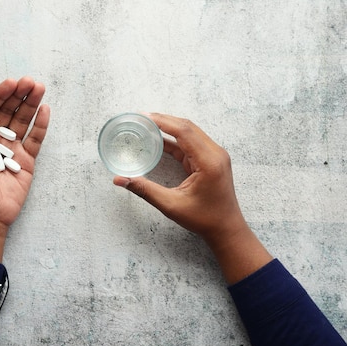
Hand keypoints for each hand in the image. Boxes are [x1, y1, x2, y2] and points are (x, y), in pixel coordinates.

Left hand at [0, 77, 49, 260]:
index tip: (10, 82)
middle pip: (7, 111)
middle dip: (18, 95)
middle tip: (30, 81)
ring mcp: (11, 149)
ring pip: (22, 121)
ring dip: (31, 104)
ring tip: (40, 88)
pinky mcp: (26, 160)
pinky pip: (35, 139)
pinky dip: (41, 125)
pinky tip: (45, 111)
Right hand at [113, 113, 270, 283]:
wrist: (226, 229)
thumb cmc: (204, 219)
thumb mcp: (171, 205)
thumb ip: (145, 190)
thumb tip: (120, 180)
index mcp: (209, 162)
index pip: (184, 131)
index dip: (163, 121)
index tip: (144, 116)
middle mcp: (215, 154)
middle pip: (187, 127)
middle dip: (164, 120)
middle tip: (142, 118)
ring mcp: (215, 155)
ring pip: (190, 133)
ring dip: (170, 127)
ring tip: (148, 125)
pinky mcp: (211, 160)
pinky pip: (191, 143)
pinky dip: (175, 139)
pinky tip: (159, 140)